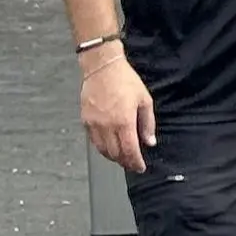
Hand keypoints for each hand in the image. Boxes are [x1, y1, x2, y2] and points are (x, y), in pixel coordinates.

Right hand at [81, 55, 155, 172]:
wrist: (102, 68)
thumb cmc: (125, 81)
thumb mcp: (144, 101)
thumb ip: (147, 124)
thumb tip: (150, 142)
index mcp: (123, 121)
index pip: (129, 150)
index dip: (135, 162)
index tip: (140, 168)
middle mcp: (106, 126)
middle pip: (115, 153)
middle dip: (125, 162)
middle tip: (133, 165)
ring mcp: (93, 124)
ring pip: (102, 150)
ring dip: (113, 158)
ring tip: (122, 159)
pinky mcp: (85, 120)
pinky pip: (93, 141)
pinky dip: (102, 148)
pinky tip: (110, 147)